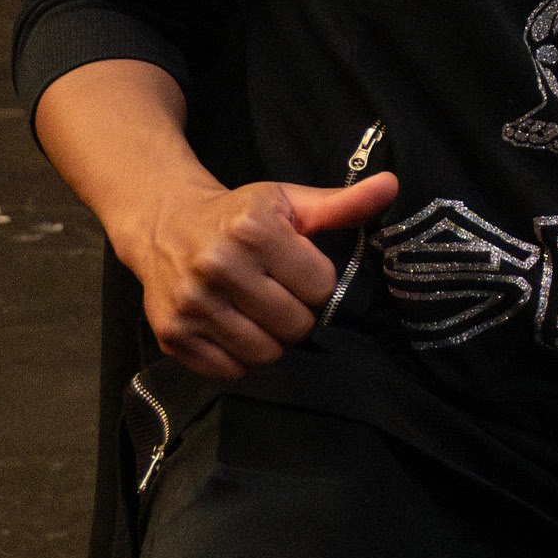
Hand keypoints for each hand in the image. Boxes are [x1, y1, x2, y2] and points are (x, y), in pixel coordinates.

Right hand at [119, 168, 400, 380]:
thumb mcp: (290, 201)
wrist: (165, 227)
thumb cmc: (239, 215)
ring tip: (259, 312)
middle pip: (295, 325)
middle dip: (297, 312)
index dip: (316, 281)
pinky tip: (235, 328)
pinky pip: (231, 371)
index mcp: (253, 232)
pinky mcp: (173, 337)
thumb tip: (392, 186)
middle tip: (279, 294)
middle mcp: (218, 268)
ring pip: (265, 354)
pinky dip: (241, 357)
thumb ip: (342, 204)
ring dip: (272, 339)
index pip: (320, 287)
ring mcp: (192, 306)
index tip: (297, 269)